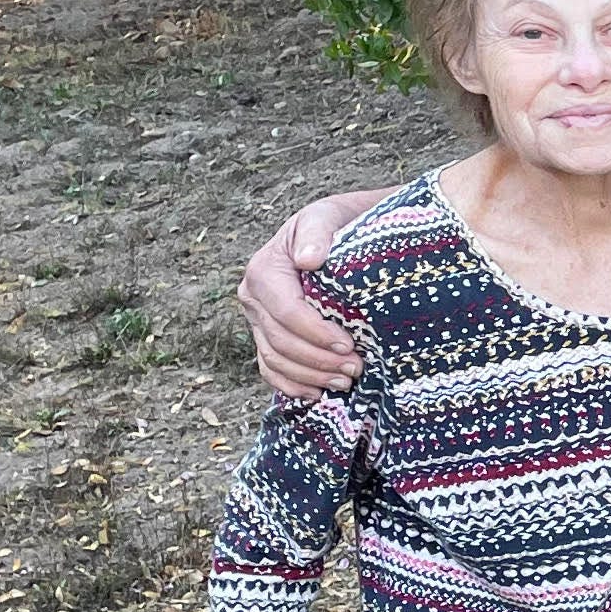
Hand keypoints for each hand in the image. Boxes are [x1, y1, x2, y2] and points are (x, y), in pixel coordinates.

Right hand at [238, 192, 382, 399]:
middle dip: (318, 360)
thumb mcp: (327, 218)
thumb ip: (317, 234)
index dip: (315, 333)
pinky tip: (318, 393)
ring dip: (310, 376)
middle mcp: (253, 298)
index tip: (348, 344)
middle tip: (356, 367)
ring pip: (276, 359)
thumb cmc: (336, 225)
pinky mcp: (267, 337)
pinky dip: (291, 385)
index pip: (286, 312)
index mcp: (264, 270)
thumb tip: (309, 259)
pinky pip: (271, 369)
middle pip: (281, 341)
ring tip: (346, 380)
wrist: (338, 233)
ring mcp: (258, 321)